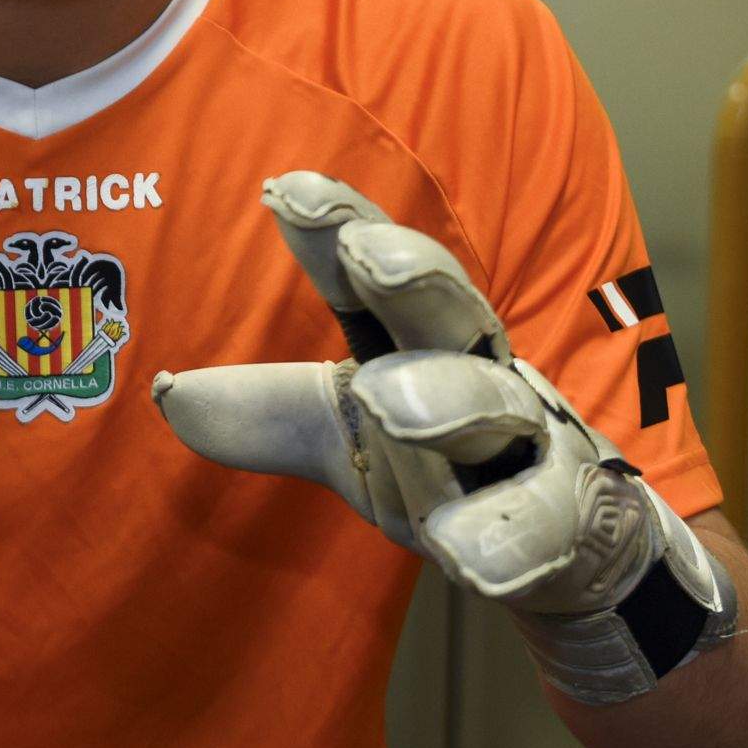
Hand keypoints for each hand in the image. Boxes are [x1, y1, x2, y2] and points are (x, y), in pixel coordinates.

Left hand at [152, 173, 733, 704]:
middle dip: (414, 276)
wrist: (582, 558)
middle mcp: (485, 376)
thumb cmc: (458, 469)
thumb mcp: (355, 443)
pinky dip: (505, 538)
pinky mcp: (571, 525)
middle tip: (366, 253)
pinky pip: (542, 526)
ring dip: (447, 399)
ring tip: (389, 400)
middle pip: (454, 311)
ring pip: (500, 410)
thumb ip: (270, 416)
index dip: (340, 228)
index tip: (282, 189)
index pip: (382, 274)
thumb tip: (165, 391)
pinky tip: (468, 555)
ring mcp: (535, 447)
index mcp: (429, 342)